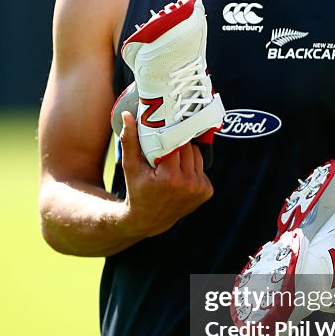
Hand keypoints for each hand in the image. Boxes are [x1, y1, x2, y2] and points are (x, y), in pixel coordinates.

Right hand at [120, 112, 213, 236]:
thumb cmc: (137, 191)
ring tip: (172, 162)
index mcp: (170, 177)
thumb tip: (128, 116)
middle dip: (178, 144)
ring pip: (198, 156)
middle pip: (189, 147)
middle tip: (166, 149)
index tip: (163, 133)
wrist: (148, 220)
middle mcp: (188, 184)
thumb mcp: (130, 166)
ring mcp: (199, 189)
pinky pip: (202, 168)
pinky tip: (181, 173)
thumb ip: (130, 140)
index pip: (176, 143)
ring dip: (188, 155)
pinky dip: (193, 167)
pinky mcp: (206, 192)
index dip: (169, 137)